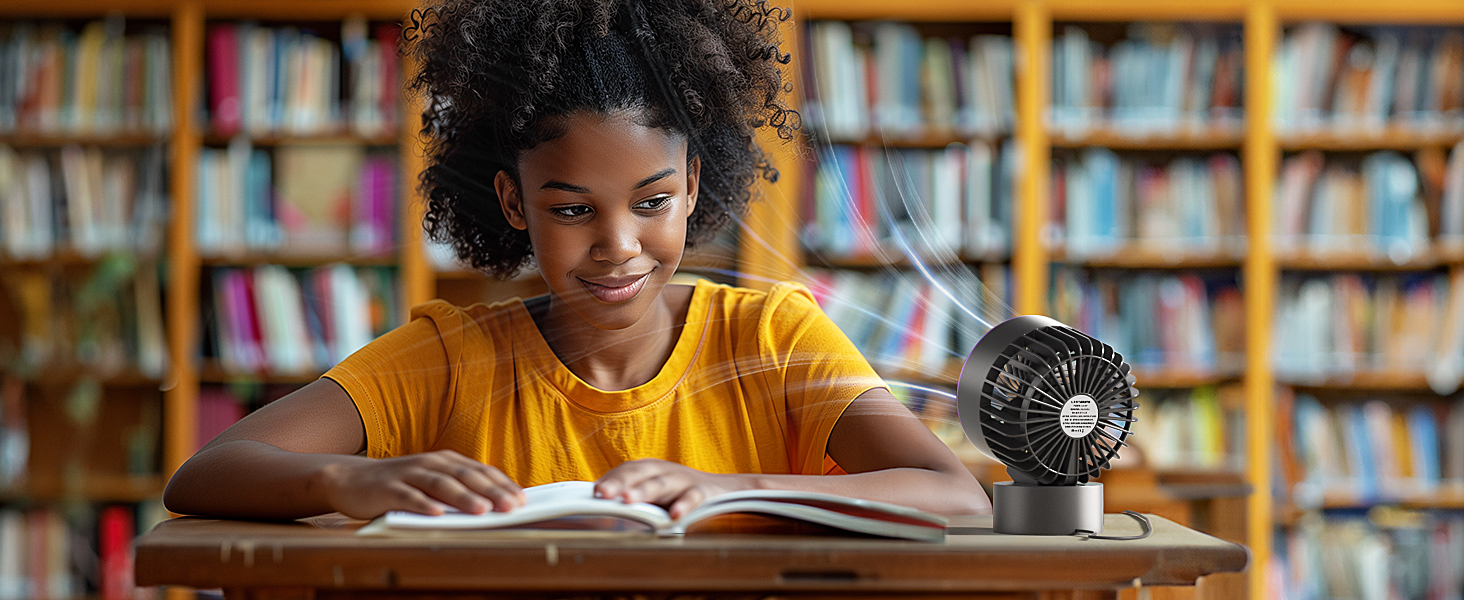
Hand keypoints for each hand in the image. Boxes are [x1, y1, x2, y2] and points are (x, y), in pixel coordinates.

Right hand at [317, 450, 525, 519]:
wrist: (350, 479)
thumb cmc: (400, 485)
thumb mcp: (432, 483)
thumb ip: (457, 490)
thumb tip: (494, 506)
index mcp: (446, 461)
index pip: (481, 471)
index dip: (503, 485)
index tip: (523, 500)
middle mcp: (431, 464)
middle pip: (466, 476)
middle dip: (491, 492)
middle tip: (512, 507)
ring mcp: (409, 474)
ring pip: (441, 485)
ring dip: (463, 497)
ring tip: (482, 510)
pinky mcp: (388, 489)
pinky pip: (408, 497)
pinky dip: (424, 504)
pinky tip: (437, 513)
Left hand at [593, 459, 750, 518]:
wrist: (719, 489)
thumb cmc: (676, 493)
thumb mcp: (652, 491)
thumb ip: (630, 498)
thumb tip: (599, 510)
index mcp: (648, 469)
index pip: (625, 470)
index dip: (610, 480)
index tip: (595, 492)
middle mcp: (663, 471)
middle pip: (638, 473)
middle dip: (619, 483)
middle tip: (602, 493)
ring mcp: (682, 480)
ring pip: (661, 483)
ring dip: (644, 490)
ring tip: (628, 500)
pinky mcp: (701, 492)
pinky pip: (692, 497)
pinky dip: (684, 505)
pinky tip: (674, 515)